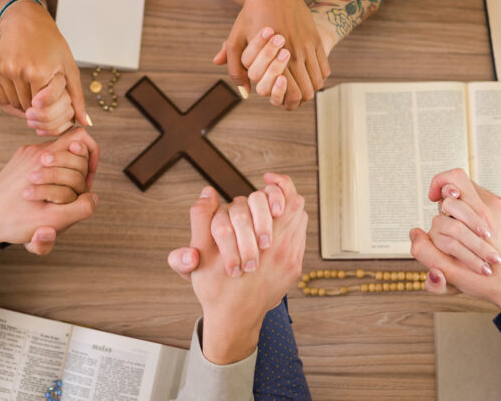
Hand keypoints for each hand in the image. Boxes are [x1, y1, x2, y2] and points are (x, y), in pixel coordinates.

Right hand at [0, 0, 90, 124]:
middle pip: (27, 107)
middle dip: (36, 106)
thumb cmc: (52, 44)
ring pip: (13, 102)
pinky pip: (1, 95)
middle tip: (42, 89)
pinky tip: (20, 81)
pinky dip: (11, 94)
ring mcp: (4, 69)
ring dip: (23, 100)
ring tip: (32, 83)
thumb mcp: (69, 67)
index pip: (43, 108)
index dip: (48, 107)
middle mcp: (20, 71)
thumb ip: (76, 96)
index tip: (51, 99)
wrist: (26, 22)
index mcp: (40, 72)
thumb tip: (84, 122)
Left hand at [0, 128, 99, 257]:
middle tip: (73, 194)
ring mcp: (25, 155)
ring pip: (57, 156)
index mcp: (44, 159)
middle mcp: (35, 151)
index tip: (85, 183)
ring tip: (56, 198)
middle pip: (71, 148)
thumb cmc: (15, 222)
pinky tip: (42, 197)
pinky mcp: (18, 162)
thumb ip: (80, 208)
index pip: (80, 138)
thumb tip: (94, 197)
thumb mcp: (52, 221)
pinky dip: (49, 177)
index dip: (91, 159)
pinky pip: (43, 162)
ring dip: (63, 177)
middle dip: (78, 172)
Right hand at [167, 173, 307, 363]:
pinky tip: (271, 233)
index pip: (286, 199)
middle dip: (280, 197)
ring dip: (284, 213)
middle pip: (295, 206)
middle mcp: (283, 249)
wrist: (233, 320)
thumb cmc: (215, 287)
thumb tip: (208, 192)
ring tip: (267, 214)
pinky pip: (299, 238)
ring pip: (299, 220)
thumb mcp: (200, 252)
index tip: (265, 180)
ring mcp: (291, 259)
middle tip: (263, 198)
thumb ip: (202, 218)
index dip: (279, 184)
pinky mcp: (294, 269)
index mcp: (263, 241)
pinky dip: (288, 228)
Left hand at [214, 0, 328, 109]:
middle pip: (307, 92)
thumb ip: (235, 68)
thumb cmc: (251, 15)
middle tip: (290, 99)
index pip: (291, 93)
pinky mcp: (316, 39)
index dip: (287, 103)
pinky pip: (324, 68)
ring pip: (318, 82)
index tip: (282, 103)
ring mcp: (309, 46)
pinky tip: (306, 75)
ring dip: (309, 89)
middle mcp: (296, 54)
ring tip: (298, 88)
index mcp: (275, 57)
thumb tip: (244, 92)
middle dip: (298, 100)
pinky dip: (318, 77)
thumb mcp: (236, 40)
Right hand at [409, 169, 500, 335]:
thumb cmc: (487, 282)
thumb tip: (414, 232)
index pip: (454, 179)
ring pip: (476, 194)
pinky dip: (481, 214)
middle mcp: (496, 207)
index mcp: (479, 216)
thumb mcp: (451, 273)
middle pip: (463, 184)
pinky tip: (482, 235)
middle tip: (448, 219)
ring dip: (466, 209)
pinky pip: (491, 203)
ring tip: (467, 232)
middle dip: (450, 202)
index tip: (433, 199)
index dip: (438, 184)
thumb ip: (426, 252)